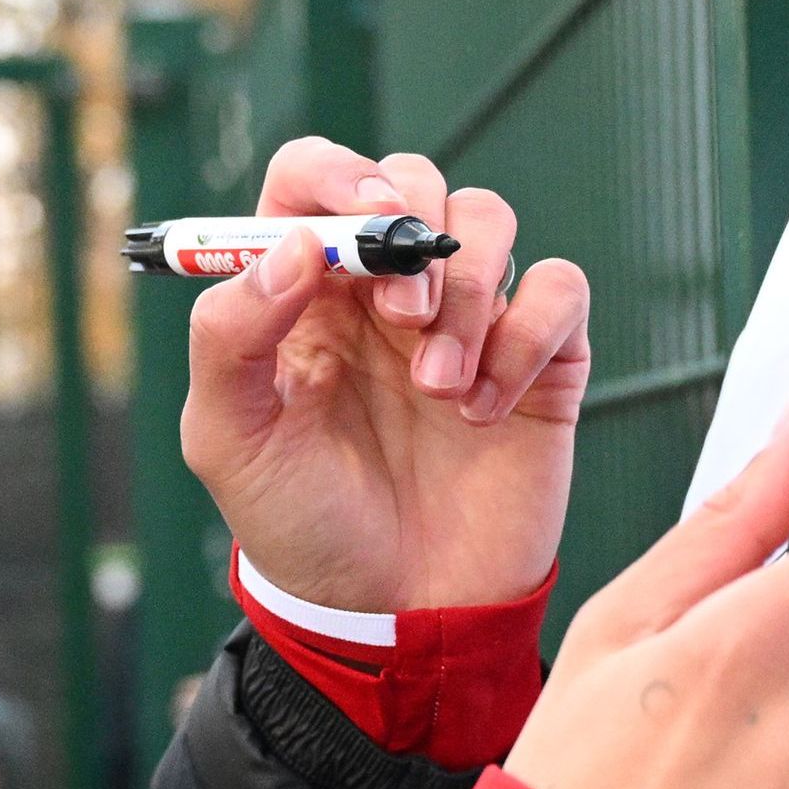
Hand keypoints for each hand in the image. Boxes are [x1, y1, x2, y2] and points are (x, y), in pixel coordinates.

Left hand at [177, 140, 593, 612]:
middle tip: (400, 319)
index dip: (334, 173)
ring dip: (467, 293)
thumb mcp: (230, 439)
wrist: (395, 614)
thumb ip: (230, 335)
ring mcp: (466, 320)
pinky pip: (558, 288)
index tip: (355, 221)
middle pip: (413, 181)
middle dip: (410, 233)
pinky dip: (528, 335)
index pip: (313, 179)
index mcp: (304, 294)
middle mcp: (384, 293)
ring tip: (438, 388)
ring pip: (490, 219)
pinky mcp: (537, 359)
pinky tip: (488, 410)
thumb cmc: (304, 528)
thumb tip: (291, 246)